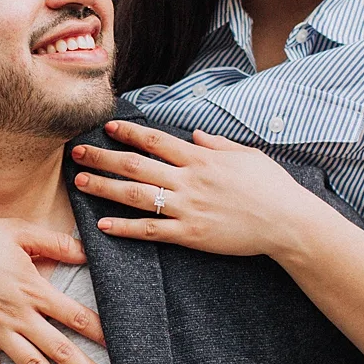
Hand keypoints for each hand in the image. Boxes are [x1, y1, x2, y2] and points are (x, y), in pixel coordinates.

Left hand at [72, 119, 320, 258]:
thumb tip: (193, 135)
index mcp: (201, 158)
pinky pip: (151, 230)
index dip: (129, 133)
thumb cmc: (271, 186)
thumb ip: (217, 144)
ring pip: (136, 195)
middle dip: (103, 157)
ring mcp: (188, 208)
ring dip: (105, 188)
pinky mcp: (190, 235)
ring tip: (80, 184)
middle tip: (76, 153)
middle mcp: (189, 180)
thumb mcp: (246, 155)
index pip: (155, 140)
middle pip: (136, 165)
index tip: (107, 128)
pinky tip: (103, 225)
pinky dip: (125, 227)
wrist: (287, 221)